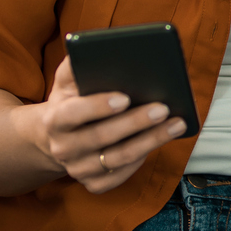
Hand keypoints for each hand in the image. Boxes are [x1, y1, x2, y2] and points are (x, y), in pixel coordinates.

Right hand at [15, 57, 186, 193]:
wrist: (57, 136)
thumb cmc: (71, 100)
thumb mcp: (67, 81)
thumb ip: (77, 63)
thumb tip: (98, 46)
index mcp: (54, 120)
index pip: (72, 114)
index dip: (97, 106)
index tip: (125, 97)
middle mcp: (63, 148)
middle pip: (101, 137)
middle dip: (135, 122)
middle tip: (163, 107)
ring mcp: (77, 169)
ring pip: (117, 158)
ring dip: (150, 141)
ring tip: (176, 124)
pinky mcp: (93, 184)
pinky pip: (120, 176)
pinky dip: (142, 160)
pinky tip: (159, 142)